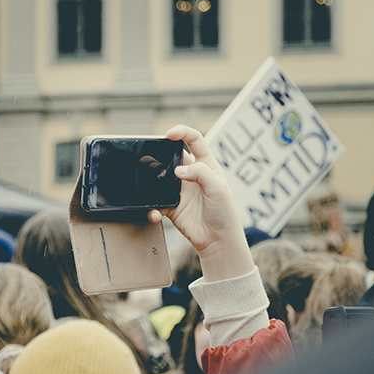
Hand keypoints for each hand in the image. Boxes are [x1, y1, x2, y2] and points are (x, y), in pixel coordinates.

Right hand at [148, 125, 253, 281]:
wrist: (219, 240)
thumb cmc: (225, 212)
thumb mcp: (219, 188)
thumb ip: (201, 173)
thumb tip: (178, 170)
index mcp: (206, 165)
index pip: (194, 140)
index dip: (182, 132)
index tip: (170, 134)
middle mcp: (191, 175)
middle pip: (171, 157)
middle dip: (159, 156)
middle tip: (150, 160)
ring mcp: (179, 190)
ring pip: (159, 178)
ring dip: (151, 181)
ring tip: (148, 187)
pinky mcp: (171, 206)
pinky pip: (156, 203)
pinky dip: (152, 208)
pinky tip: (156, 213)